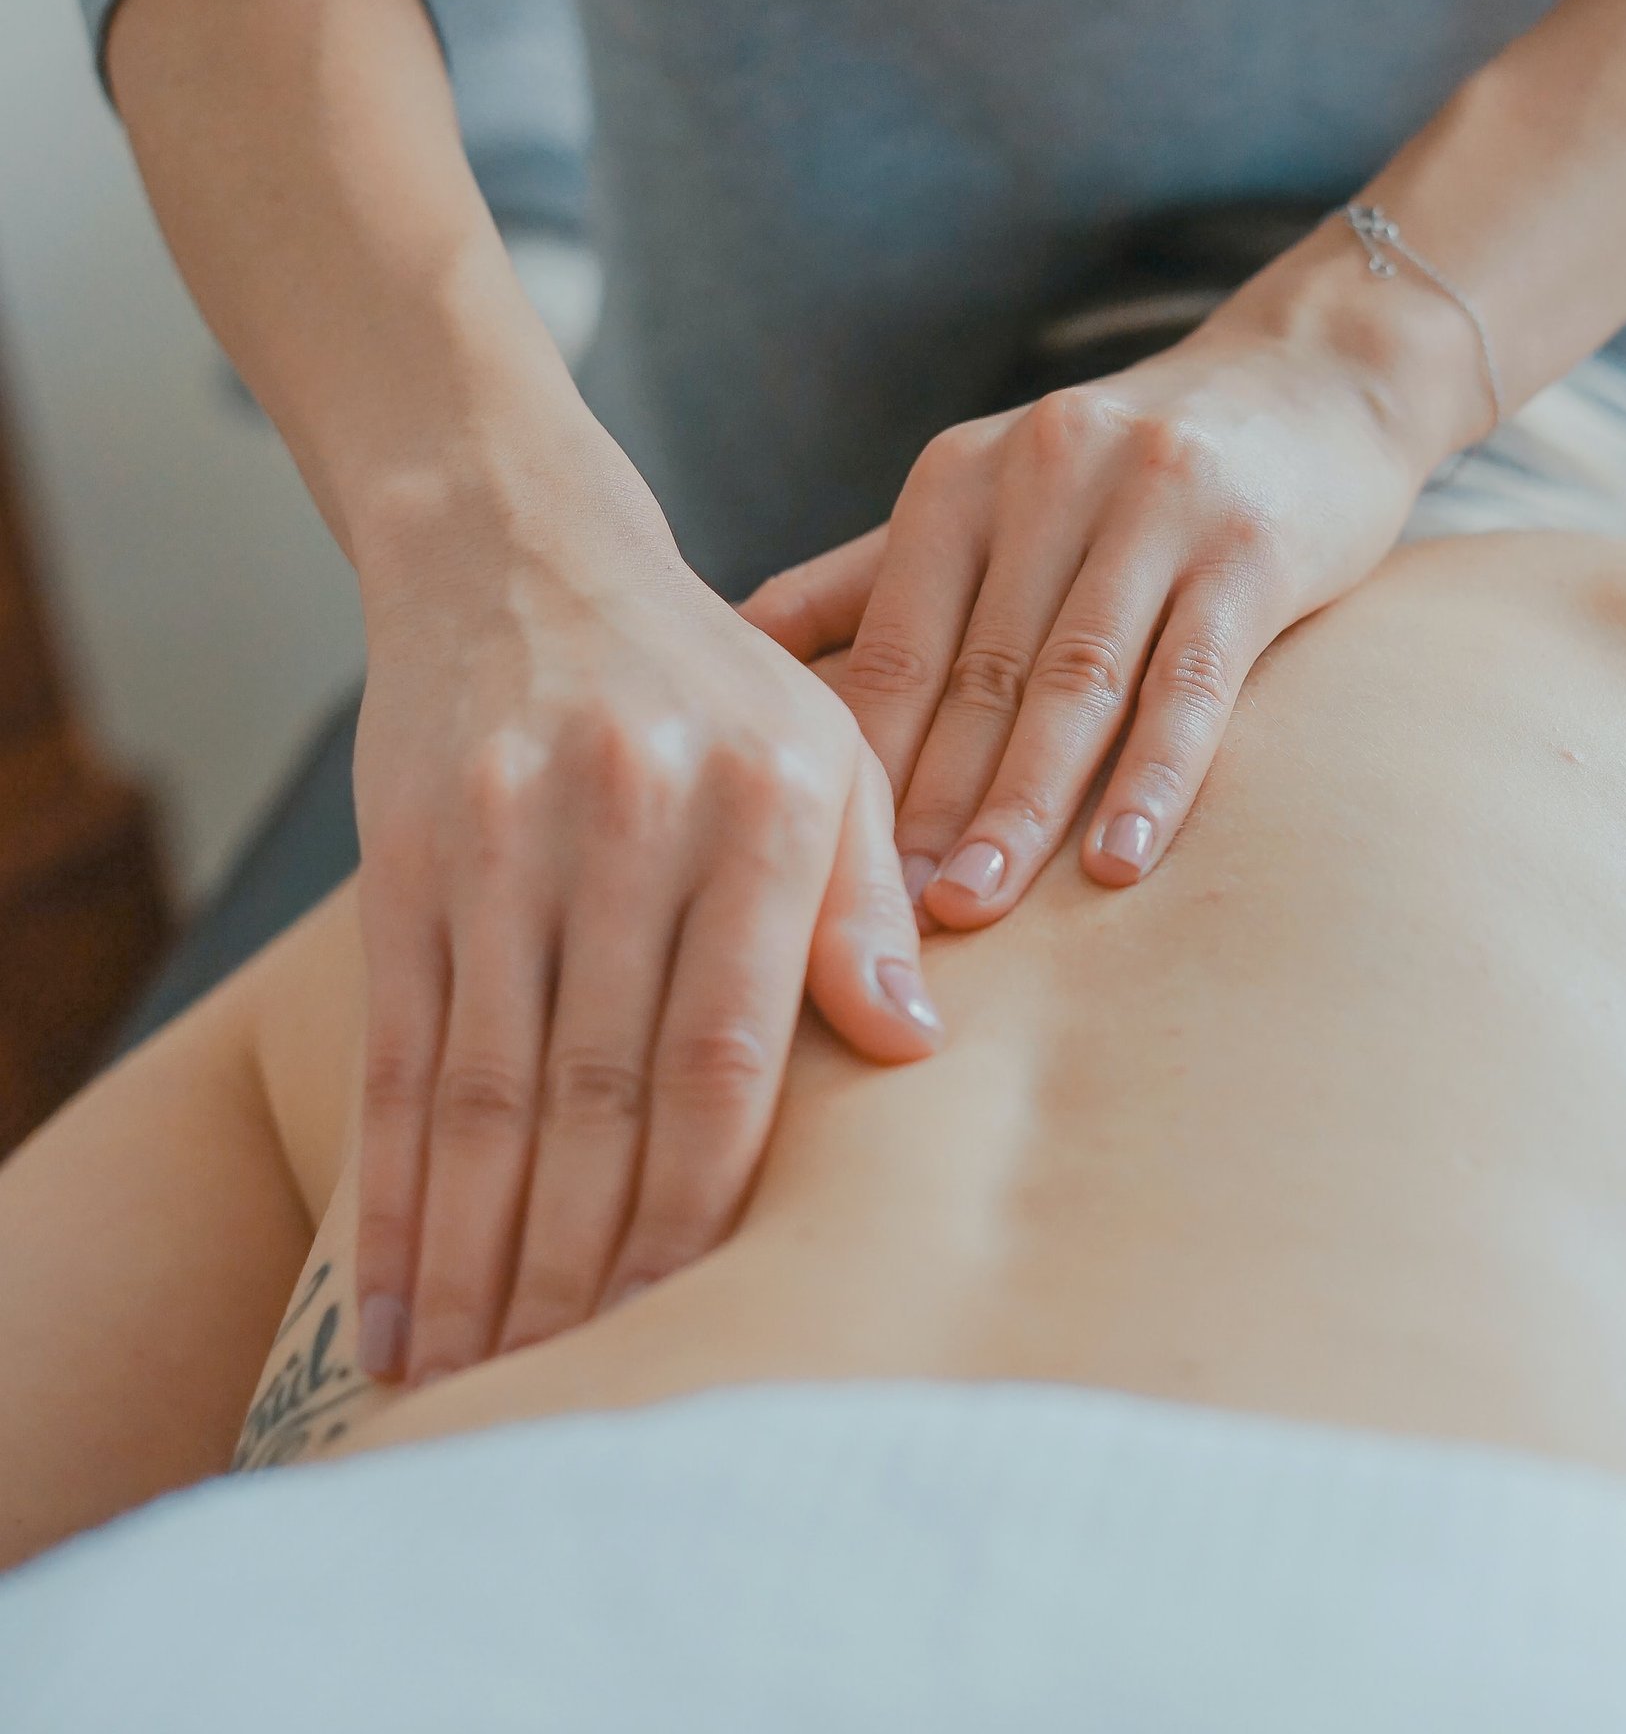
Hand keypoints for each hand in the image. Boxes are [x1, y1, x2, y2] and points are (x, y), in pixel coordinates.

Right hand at [349, 417, 940, 1383]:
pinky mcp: (408, 856)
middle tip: (572, 1393)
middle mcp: (633, 821)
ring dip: (479, 1255)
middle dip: (584, 1263)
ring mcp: (506, 839)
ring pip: (489, 1090)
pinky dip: (394, 1187)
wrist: (523, 553)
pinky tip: (392, 1292)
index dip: (703, 1204)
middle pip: (602, 1092)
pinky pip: (401, 1050)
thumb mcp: (828, 753)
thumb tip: (912, 1051)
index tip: (690, 1322)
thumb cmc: (710, 681)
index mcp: (766, 805)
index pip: (731, 1052)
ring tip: (473, 1381)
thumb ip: (866, 901)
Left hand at [742, 265, 1472, 927]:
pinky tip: (1119, 861)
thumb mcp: (987, 494)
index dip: (859, 763)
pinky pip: (1193, 679)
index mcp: (961, 478)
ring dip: (1022, 804)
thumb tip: (733, 643)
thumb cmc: (1124, 469)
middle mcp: (1047, 476)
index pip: (893, 643)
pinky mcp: (1251, 547)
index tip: (821, 873)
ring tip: (977, 906)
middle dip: (928, 805)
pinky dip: (1155, 775)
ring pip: (1076, 682)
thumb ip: (870, 575)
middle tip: (887, 920)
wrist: (1310, 377)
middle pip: (977, 674)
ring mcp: (1154, 506)